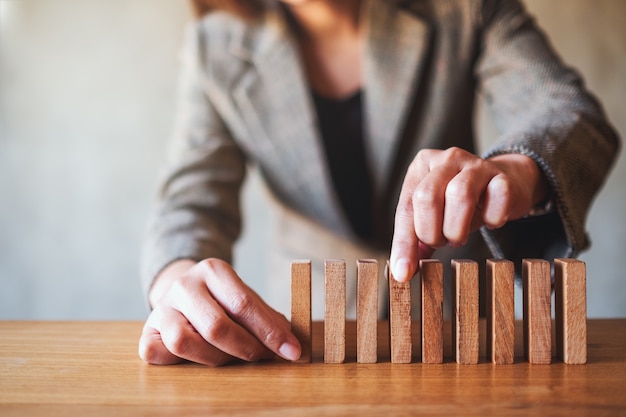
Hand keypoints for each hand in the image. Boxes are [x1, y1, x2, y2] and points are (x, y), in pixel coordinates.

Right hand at [138, 258, 301, 365]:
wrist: (181, 289)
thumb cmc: (221, 300)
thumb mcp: (245, 297)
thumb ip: (267, 317)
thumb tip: (293, 342)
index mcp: (213, 270)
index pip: (243, 304)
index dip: (270, 331)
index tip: (292, 351)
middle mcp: (184, 285)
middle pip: (216, 326)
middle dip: (246, 348)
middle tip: (262, 357)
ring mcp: (161, 308)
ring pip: (184, 342)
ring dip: (215, 358)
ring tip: (232, 358)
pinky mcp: (146, 330)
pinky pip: (156, 353)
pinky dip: (178, 361)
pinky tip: (198, 358)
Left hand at [390, 147, 547, 281]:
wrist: (504, 183)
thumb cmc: (460, 204)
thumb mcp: (433, 217)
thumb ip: (416, 240)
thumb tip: (402, 271)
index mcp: (421, 167)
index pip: (406, 207)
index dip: (403, 243)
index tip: (403, 272)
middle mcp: (446, 160)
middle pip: (427, 197)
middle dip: (431, 232)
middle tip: (441, 242)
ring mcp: (476, 164)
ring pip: (460, 195)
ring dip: (457, 228)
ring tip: (459, 237)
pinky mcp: (503, 176)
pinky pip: (497, 197)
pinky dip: (492, 218)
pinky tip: (490, 222)